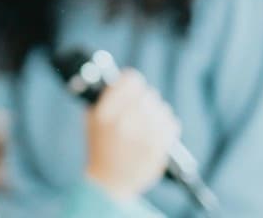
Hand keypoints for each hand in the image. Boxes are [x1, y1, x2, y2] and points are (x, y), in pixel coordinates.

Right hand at [83, 69, 179, 200]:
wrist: (110, 183)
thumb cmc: (100, 148)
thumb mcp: (91, 120)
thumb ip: (103, 98)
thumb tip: (118, 80)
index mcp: (105, 113)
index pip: (129, 82)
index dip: (131, 81)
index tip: (130, 85)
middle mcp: (125, 122)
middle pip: (147, 94)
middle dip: (143, 99)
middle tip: (138, 106)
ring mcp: (144, 135)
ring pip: (161, 107)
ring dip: (155, 111)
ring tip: (147, 121)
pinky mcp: (159, 148)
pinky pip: (171, 123)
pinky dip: (165, 124)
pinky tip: (156, 129)